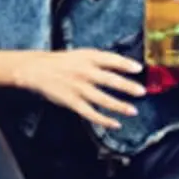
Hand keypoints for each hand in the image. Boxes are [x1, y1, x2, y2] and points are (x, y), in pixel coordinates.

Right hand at [15, 48, 146, 128]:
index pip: (111, 59)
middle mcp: (84, 71)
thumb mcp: (80, 54)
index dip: (126, 64)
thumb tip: (119, 66)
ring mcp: (78, 88)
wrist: (36, 69)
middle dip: (127, 86)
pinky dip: (104, 120)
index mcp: (87, 57)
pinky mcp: (72, 102)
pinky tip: (115, 124)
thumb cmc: (61, 62)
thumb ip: (98, 60)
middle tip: (141, 92)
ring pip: (103, 99)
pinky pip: (91, 113)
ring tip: (133, 111)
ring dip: (119, 106)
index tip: (139, 69)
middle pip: (110, 80)